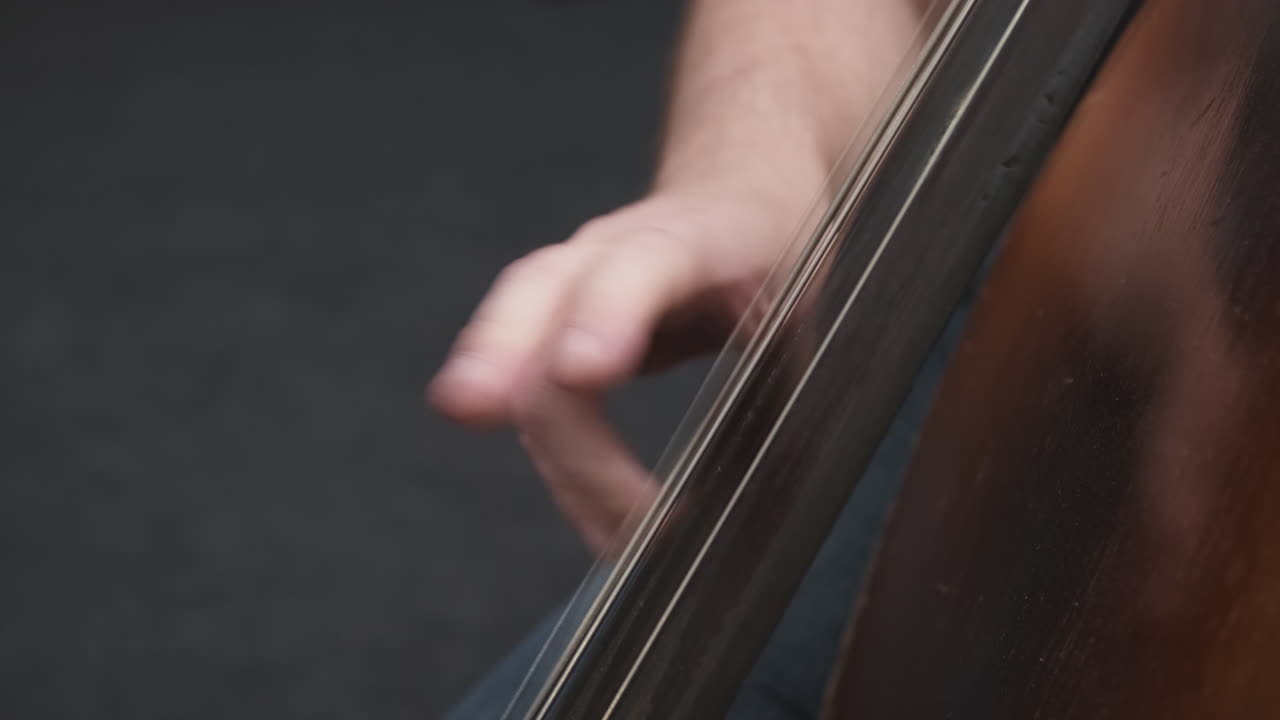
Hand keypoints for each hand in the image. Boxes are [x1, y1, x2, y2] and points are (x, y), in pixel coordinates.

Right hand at [428, 184, 807, 554]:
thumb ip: (785, 369)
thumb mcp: (807, 291)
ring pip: (515, 351)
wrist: (739, 188)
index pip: (638, 262)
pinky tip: (606, 527)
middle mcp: (608, 251)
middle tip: (476, 415)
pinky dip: (567, 469)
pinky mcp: (554, 330)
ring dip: (559, 455)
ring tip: (623, 544)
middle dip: (500, 359)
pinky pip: (536, 398)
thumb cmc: (774, 243)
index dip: (605, 314)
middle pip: (533, 296)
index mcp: (685, 231)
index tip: (584, 372)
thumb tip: (777, 497)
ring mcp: (570, 288)